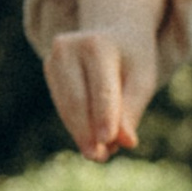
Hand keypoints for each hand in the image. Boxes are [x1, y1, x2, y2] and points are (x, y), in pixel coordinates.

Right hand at [43, 28, 160, 162]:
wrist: (114, 32)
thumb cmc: (133, 59)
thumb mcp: (142, 79)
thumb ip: (132, 110)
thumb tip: (124, 143)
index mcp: (98, 44)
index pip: (101, 89)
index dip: (104, 117)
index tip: (107, 143)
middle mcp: (70, 46)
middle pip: (77, 101)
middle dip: (88, 133)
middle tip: (100, 158)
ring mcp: (55, 57)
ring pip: (67, 107)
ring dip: (83, 133)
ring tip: (101, 153)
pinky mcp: (49, 68)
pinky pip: (62, 105)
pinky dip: (76, 124)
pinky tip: (90, 137)